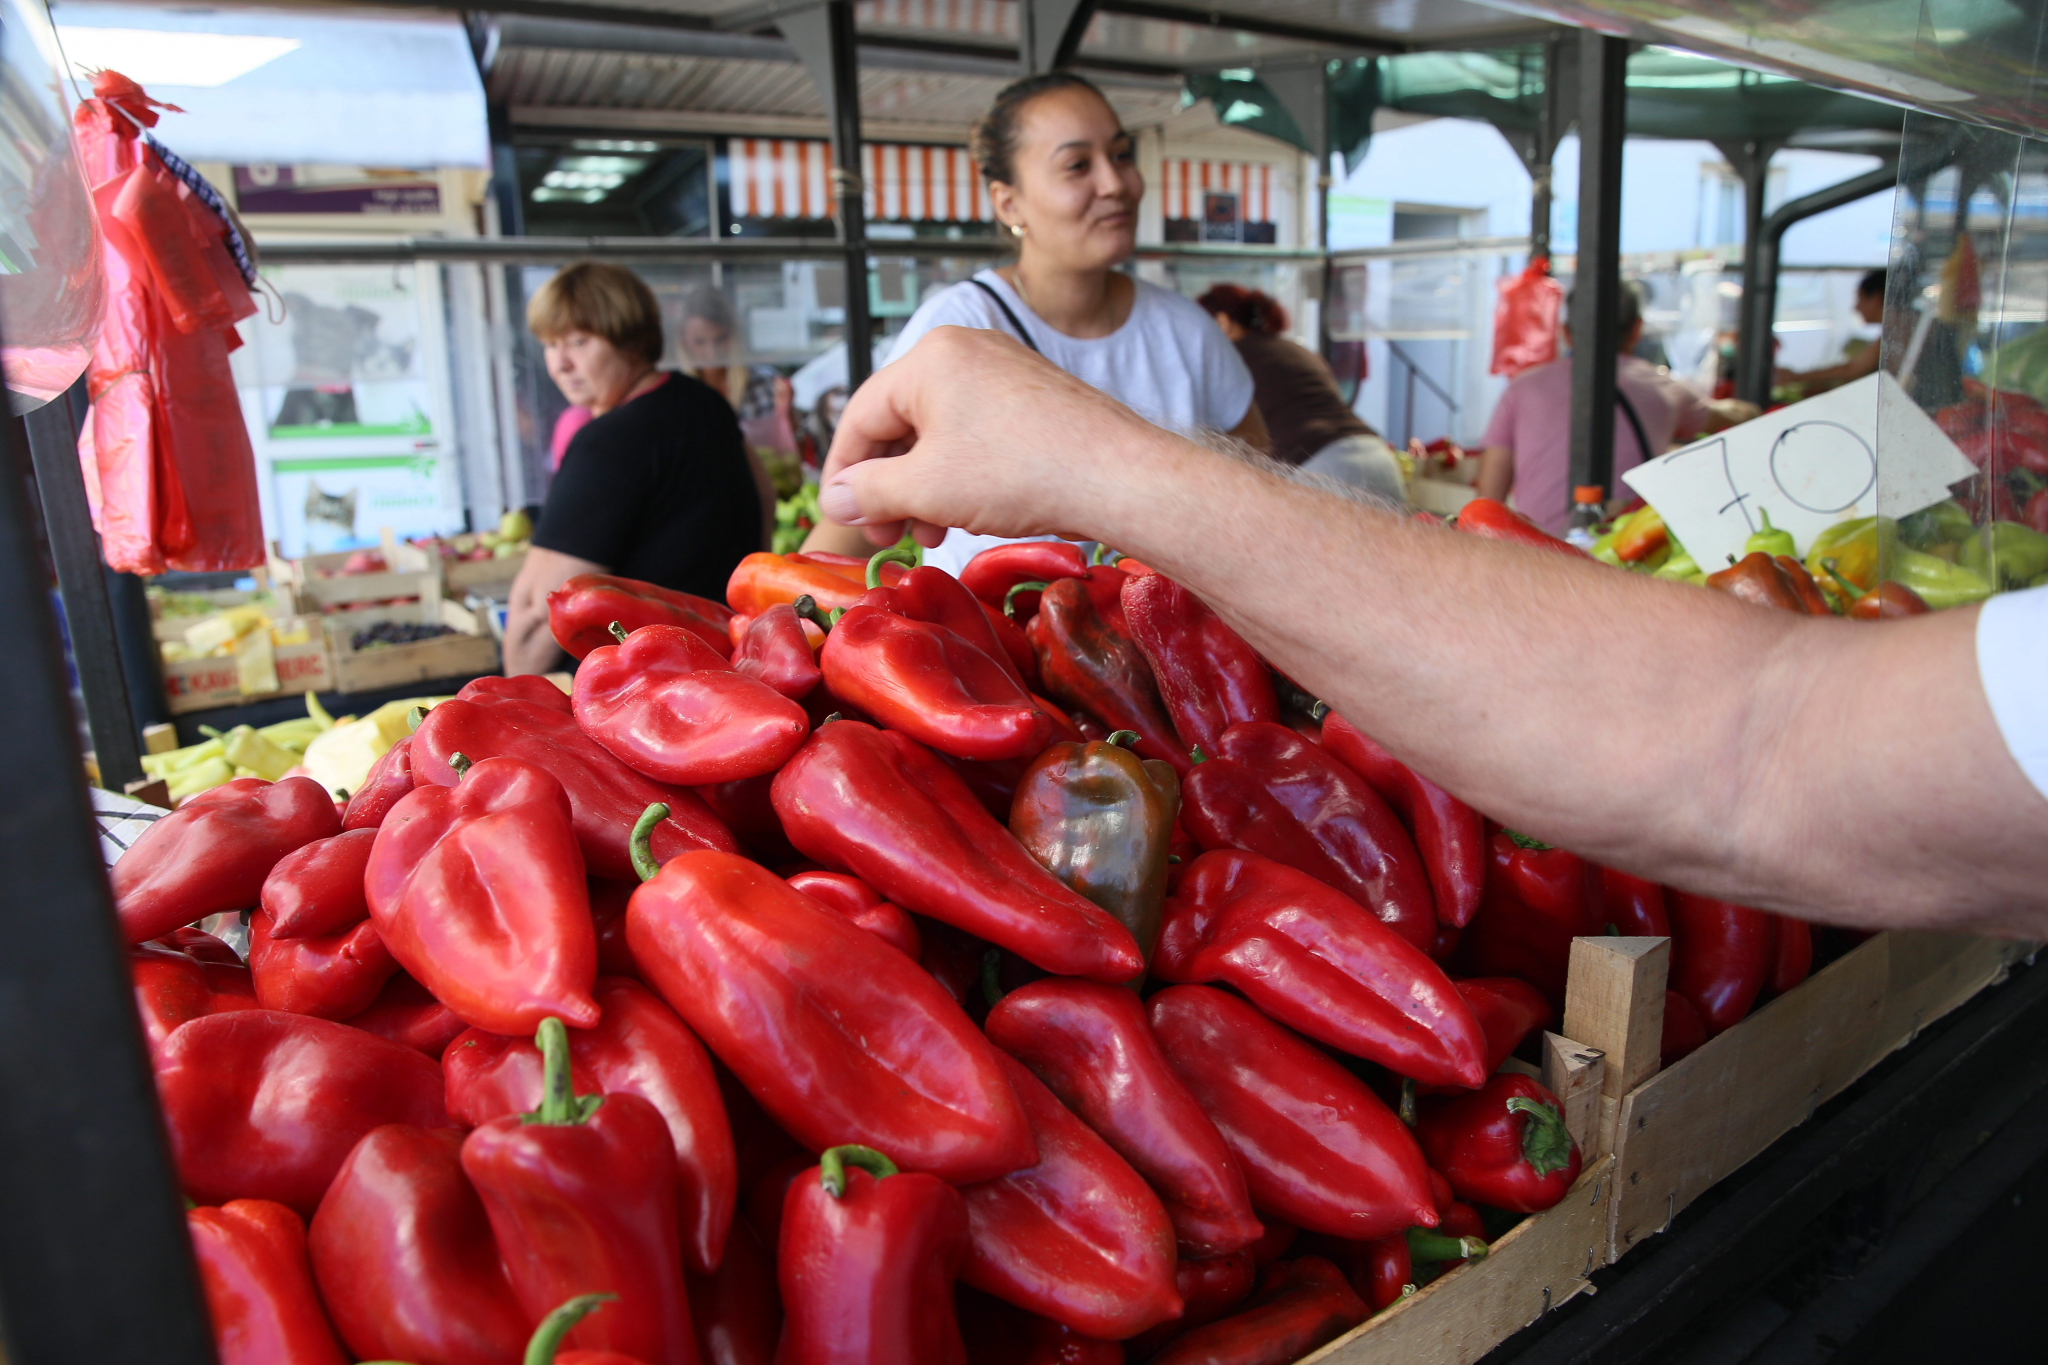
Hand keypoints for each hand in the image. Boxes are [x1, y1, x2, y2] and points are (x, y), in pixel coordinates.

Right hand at [817, 326, 1167, 546]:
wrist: (1117, 476)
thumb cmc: (1022, 473)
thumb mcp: (926, 488)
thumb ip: (869, 491)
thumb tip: (836, 498)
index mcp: (928, 358)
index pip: (860, 415)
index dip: (843, 473)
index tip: (843, 518)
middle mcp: (964, 351)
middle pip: (900, 423)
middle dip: (889, 486)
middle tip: (889, 535)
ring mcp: (1003, 369)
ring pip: (939, 432)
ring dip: (923, 487)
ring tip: (932, 533)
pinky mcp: (1032, 396)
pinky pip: (976, 432)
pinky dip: (960, 473)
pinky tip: (967, 513)